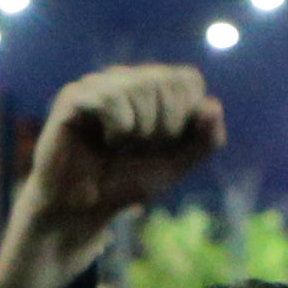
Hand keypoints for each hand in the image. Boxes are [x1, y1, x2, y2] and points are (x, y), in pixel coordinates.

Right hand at [0, 66, 221, 287]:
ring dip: (140, 129)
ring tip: (120, 146)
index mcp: (150, 87)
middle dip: (164, 126)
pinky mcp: (74, 97)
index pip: (188, 80)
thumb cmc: (126, 182)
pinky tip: (104, 142)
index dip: (186, 117)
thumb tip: (213, 105)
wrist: (82, 209)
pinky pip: (111, 99)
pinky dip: (118, 128)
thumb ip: (205, 140)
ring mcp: (98, 84)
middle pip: (167, 82)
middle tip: (138, 148)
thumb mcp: (177, 165)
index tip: (165, 143)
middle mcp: (125, 78)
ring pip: (141, 87)